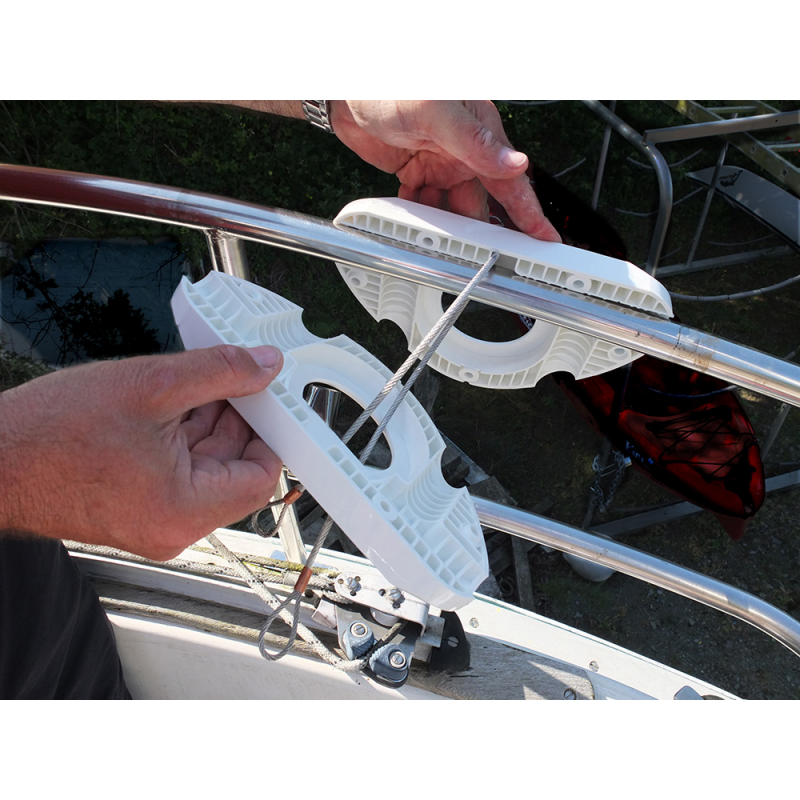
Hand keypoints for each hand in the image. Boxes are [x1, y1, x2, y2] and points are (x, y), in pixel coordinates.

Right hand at [0, 345, 283, 559]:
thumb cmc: (49, 435)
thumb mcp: (150, 386)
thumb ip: (219, 372)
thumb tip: (263, 366)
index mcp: (185, 509)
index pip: (262, 477)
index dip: (272, 433)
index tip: (270, 400)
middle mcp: (174, 526)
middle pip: (234, 469)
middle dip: (238, 420)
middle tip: (235, 378)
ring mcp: (155, 520)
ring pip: (206, 467)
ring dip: (209, 423)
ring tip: (196, 383)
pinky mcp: (138, 508)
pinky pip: (179, 471)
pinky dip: (183, 436)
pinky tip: (172, 402)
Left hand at [331, 100, 560, 241]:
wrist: (347, 91)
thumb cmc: (391, 85)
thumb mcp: (436, 111)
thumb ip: (474, 140)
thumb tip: (514, 163)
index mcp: (481, 133)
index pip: (512, 180)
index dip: (530, 212)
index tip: (545, 238)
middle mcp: (465, 150)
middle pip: (480, 203)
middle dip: (478, 230)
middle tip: (476, 253)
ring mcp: (441, 163)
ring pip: (452, 208)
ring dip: (444, 224)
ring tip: (433, 233)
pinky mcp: (419, 171)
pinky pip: (426, 203)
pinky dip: (420, 215)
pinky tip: (412, 216)